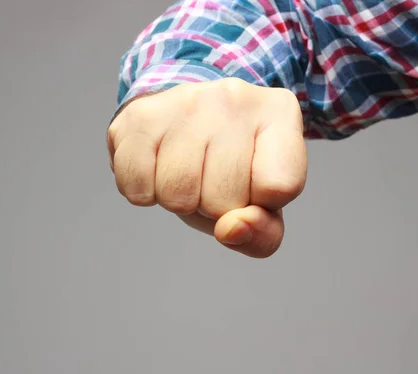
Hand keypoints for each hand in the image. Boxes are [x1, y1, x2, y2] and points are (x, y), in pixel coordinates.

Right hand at [108, 78, 306, 257]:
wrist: (182, 120)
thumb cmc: (230, 168)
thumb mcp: (263, 203)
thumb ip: (263, 233)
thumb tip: (230, 230)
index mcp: (279, 113)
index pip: (279, 187)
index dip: (261, 206)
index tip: (254, 186)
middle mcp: (235, 97)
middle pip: (225, 200)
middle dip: (215, 207)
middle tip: (212, 179)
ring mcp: (185, 101)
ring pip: (179, 196)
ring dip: (180, 202)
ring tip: (187, 173)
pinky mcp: (141, 115)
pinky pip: (138, 188)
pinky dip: (145, 193)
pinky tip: (157, 167)